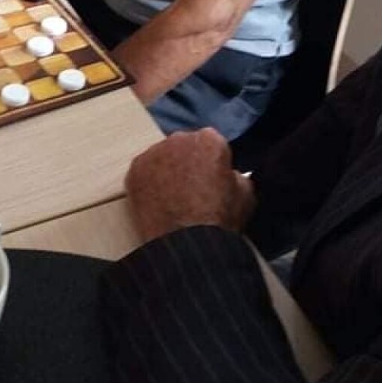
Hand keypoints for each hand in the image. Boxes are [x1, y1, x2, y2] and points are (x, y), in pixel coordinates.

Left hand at [125, 128, 255, 242]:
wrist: (186, 243)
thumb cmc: (220, 219)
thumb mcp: (247, 195)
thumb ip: (238, 176)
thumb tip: (230, 176)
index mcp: (209, 139)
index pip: (212, 144)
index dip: (213, 163)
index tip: (213, 180)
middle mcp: (180, 139)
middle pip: (185, 147)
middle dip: (189, 162)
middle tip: (192, 190)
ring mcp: (154, 153)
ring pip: (163, 157)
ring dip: (168, 171)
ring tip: (173, 199)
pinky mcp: (135, 170)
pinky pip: (145, 172)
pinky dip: (150, 184)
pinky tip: (158, 203)